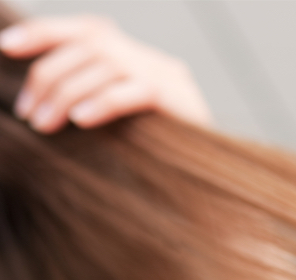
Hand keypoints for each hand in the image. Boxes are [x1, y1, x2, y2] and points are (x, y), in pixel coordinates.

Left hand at [0, 15, 211, 132]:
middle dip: (48, 77)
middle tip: (29, 114)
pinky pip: (132, 91)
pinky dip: (102, 102)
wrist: (208, 165)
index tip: (7, 46)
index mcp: (132, 56)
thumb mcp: (124, 114)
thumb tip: (47, 100)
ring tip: (44, 125)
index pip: (85, 30)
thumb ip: (96, 95)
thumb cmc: (160, 144)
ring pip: (104, 66)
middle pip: (88, 46)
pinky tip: (81, 121)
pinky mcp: (174, 97)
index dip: (43, 33)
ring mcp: (162, 74)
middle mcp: (146, 57)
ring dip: (65, 94)